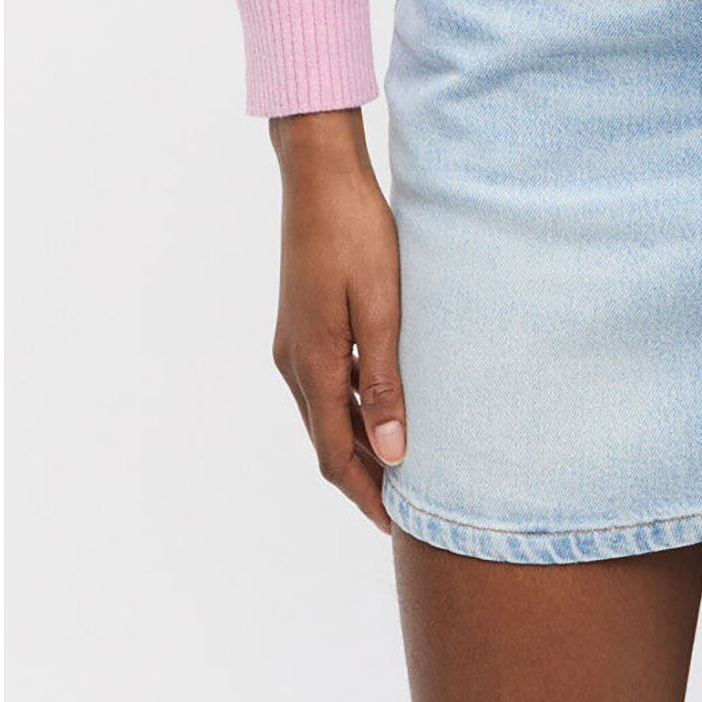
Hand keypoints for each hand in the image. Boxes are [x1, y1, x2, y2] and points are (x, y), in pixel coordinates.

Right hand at [268, 108, 405, 530]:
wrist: (319, 175)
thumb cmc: (356, 233)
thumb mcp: (382, 307)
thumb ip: (387, 381)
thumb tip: (393, 451)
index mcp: (315, 364)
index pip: (337, 454)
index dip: (366, 494)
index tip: (397, 525)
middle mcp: (295, 361)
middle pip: (328, 439)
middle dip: (364, 477)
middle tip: (406, 506)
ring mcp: (294, 341)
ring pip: (326, 411)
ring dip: (359, 440)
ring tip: (401, 460)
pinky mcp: (302, 321)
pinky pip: (327, 380)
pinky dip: (353, 404)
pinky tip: (383, 399)